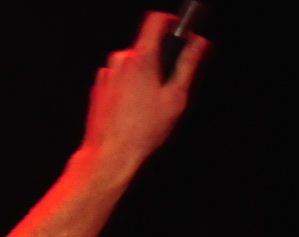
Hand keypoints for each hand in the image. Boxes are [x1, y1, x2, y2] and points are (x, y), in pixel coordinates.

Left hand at [80, 12, 209, 183]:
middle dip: (158, 60)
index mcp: (141, 58)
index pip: (156, 21)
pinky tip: (133, 110)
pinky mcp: (99, 87)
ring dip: (143, 76)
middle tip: (167, 85)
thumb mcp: (175, 97)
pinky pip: (119, 79)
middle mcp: (121, 61)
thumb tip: (199, 44)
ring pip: (132, 64)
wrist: (110, 154)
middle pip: (145, 47)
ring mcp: (107, 74)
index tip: (178, 29)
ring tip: (148, 105)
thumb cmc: (142, 131)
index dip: (170, 21)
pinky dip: (129, 88)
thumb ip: (188, 64)